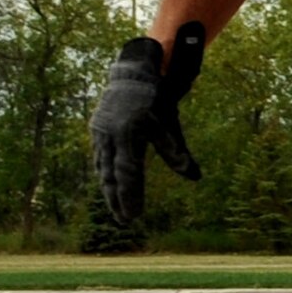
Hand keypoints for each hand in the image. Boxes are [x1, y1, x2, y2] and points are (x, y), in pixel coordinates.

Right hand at [89, 23, 205, 223]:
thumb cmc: (156, 98)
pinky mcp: (97, 130)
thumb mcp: (169, 123)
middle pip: (111, 176)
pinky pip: (99, 157)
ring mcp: (100, 133)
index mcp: (129, 135)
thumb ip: (177, 151)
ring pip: (102, 168)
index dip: (130, 196)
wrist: (132, 71)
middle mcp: (110, 136)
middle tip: (125, 221)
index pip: (129, 174)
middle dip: (117, 200)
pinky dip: (103, 173)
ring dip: (108, 189)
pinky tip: (107, 183)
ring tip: (116, 208)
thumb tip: (195, 176)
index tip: (134, 216)